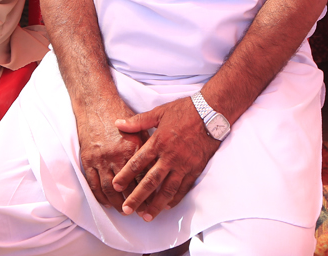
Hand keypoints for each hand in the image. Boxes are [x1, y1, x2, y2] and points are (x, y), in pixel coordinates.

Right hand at [75, 97, 145, 211]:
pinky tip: (107, 202)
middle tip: (141, 212)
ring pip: (109, 189)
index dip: (149, 191)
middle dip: (134, 202)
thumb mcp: (139, 127)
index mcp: (131, 147)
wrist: (95, 103)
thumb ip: (148, 146)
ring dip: (117, 203)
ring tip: (125, 211)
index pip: (142, 176)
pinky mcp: (87, 160)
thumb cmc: (120, 113)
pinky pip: (94, 184)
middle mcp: (115, 155)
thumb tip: (159, 164)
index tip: (155, 202)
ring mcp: (100, 159)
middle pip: (127, 186)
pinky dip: (100, 196)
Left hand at [111, 97, 220, 220]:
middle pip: (150, 182)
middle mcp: (169, 156)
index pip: (137, 163)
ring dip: (156, 204)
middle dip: (137, 197)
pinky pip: (184, 188)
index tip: (116, 186)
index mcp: (158, 142)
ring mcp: (183, 164)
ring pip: (168, 189)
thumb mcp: (159, 112)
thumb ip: (138, 121)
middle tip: (127, 210)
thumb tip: (118, 123)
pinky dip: (175, 199)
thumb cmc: (184, 110)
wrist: (211, 112)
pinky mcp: (195, 168)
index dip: (125, 176)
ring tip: (146, 216)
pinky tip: (167, 206)